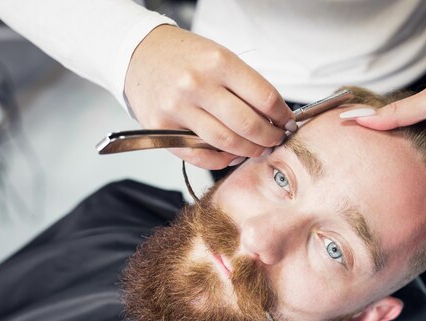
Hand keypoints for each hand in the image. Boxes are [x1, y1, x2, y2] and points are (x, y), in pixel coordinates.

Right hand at [124, 25, 294, 168]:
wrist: (138, 55)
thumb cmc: (183, 57)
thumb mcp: (218, 57)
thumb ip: (245, 86)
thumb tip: (275, 118)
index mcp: (218, 63)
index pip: (264, 98)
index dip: (282, 115)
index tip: (287, 122)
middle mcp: (197, 85)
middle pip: (249, 125)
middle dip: (270, 138)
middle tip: (275, 140)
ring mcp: (178, 109)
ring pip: (227, 144)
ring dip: (249, 151)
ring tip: (257, 149)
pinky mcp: (162, 129)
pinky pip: (201, 156)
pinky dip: (222, 161)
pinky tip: (231, 155)